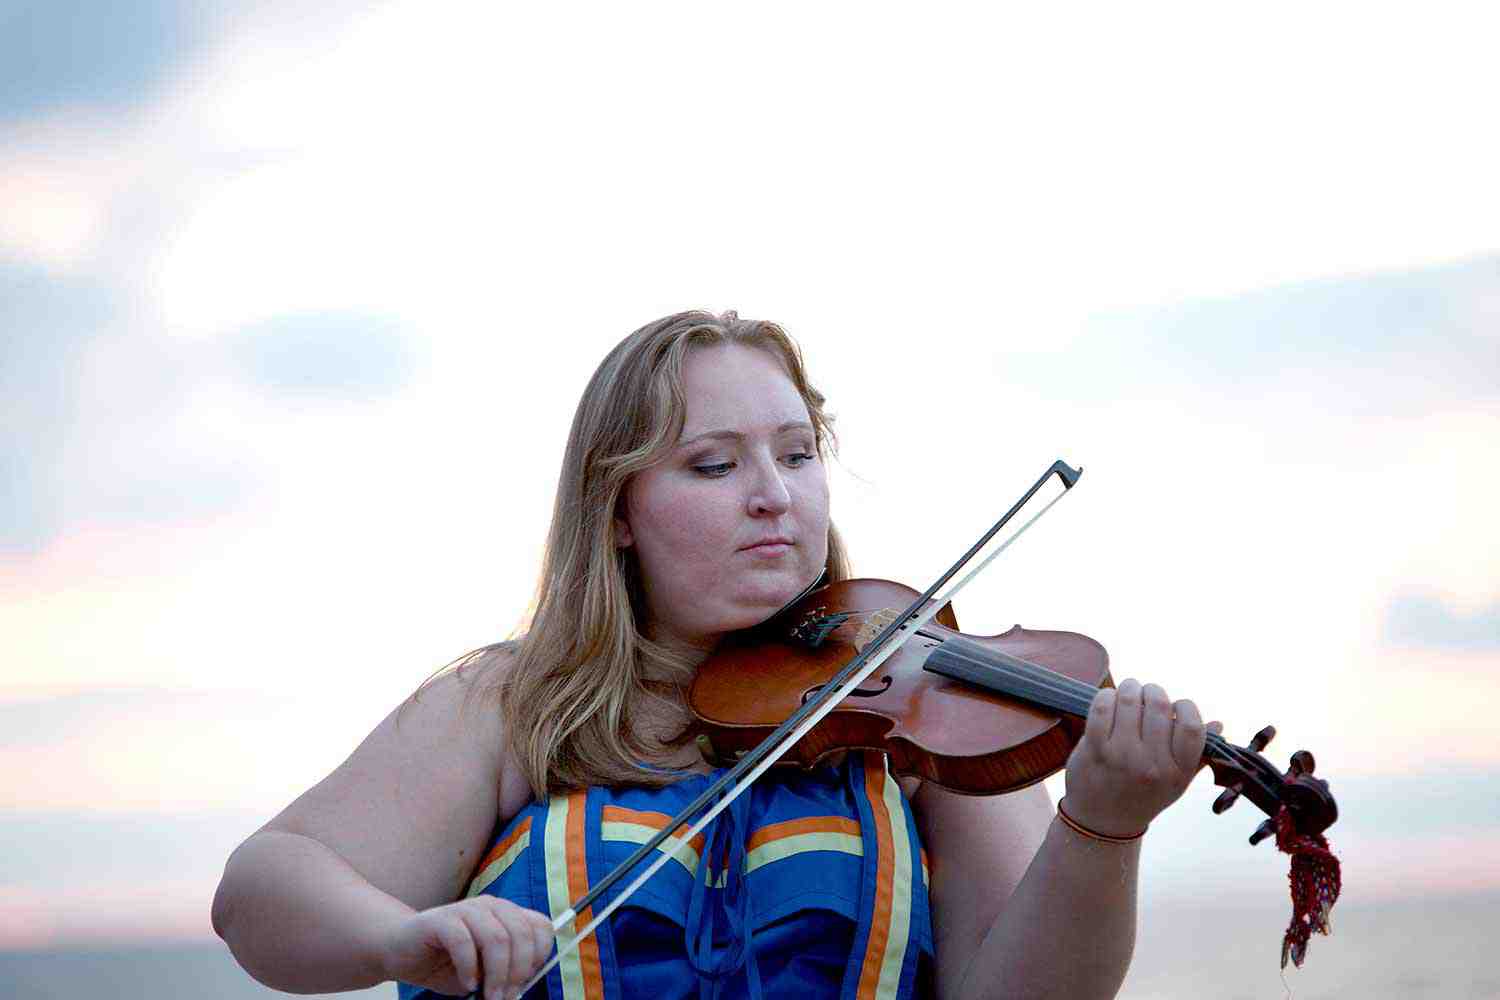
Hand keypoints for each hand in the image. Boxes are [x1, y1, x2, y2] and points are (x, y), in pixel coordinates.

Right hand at [378, 896, 553, 999]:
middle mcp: (491, 906)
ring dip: (497, 974)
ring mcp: (466, 909)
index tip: (527, 981)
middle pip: (521, 933)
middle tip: (505, 997)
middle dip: (518, 972)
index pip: (540, 926)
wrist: (401, 952)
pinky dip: (469, 967)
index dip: (539, 955)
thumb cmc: (447, 963)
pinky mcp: (441, 920)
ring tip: (489, 996)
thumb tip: (520, 990)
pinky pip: (463, 941)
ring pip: (496, 938)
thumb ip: (505, 973)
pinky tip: (468, 983)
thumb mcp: (484, 971)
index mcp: (507, 914)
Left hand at [1061, 678, 1221, 838]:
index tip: (1177, 706)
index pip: (1192, 727)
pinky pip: (1102, 708)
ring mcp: (1122, 756)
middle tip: (1147, 693)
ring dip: (1130, 688)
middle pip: (1158, 706)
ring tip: (1129, 691)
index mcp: (1178, 772)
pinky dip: (1106, 696)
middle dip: (1153, 691)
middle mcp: (1152, 765)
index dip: (1186, 707)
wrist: (1103, 821)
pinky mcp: (1095, 749)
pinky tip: (1110, 699)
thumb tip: (1218, 724)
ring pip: (1129, 701)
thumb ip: (1198, 754)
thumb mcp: (1176, 782)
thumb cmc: (1143, 795)